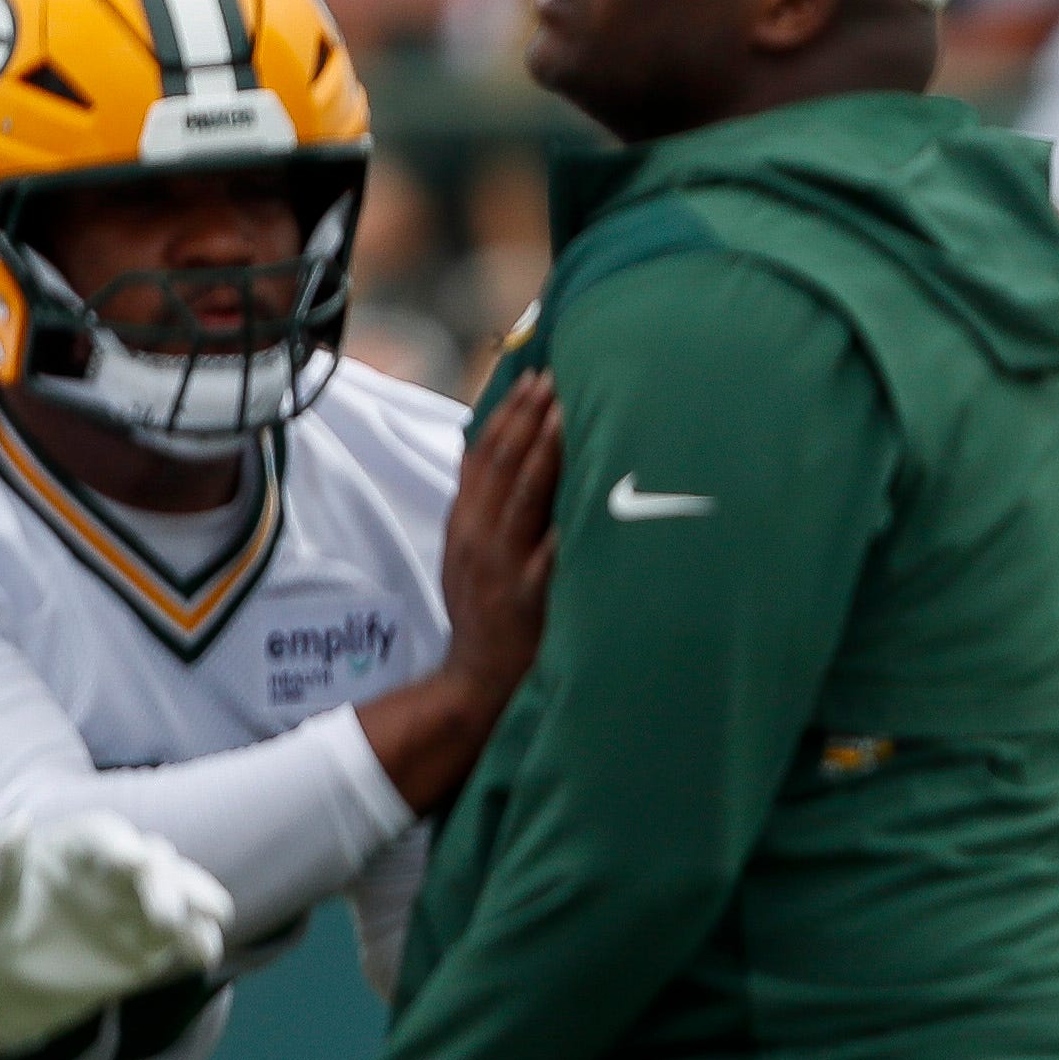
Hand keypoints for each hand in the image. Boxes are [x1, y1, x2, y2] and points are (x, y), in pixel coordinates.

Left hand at [0, 809, 230, 1056]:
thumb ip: (0, 859)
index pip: (104, 836)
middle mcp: (115, 871)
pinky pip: (185, 937)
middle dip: (169, 882)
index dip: (119, 845)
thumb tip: (15, 820)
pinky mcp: (153, 943)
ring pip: (181, 894)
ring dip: (199, 902)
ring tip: (214, 916)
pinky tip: (204, 954)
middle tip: (169, 913)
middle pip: (154, 863)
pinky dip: (200, 941)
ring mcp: (138, 906)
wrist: (4, 979)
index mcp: (76, 848)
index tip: (133, 862)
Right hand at [363, 371, 559, 812]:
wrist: (477, 681)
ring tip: (569, 412)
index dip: (507, 414)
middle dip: (529, 418)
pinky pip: (551, 551)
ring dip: (546, 451)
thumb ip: (490, 510)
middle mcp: (480, 539)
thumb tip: (510, 456)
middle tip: (556, 378)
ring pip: (523, 496)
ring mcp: (504, 567)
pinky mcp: (530, 597)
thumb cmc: (487, 615)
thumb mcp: (474, 556)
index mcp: (465, 525)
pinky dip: (568, 519)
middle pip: (502, 465)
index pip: (482, 455)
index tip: (532, 378)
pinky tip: (593, 489)